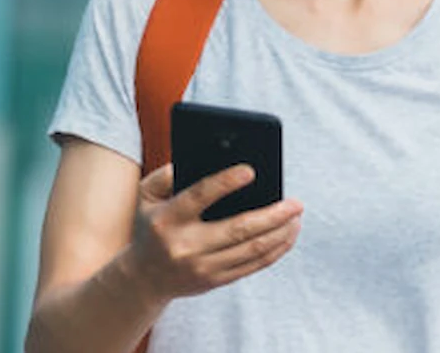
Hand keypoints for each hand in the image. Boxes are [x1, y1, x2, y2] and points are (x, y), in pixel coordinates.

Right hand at [130, 163, 302, 300]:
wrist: (142, 277)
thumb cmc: (151, 224)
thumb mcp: (146, 195)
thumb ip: (167, 173)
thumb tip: (203, 159)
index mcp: (167, 219)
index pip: (199, 197)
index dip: (225, 183)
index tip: (251, 170)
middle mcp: (184, 246)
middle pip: (238, 229)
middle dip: (273, 215)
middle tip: (296, 202)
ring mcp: (201, 268)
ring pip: (251, 250)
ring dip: (280, 233)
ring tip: (297, 217)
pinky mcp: (214, 281)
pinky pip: (252, 266)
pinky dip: (275, 250)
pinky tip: (288, 235)